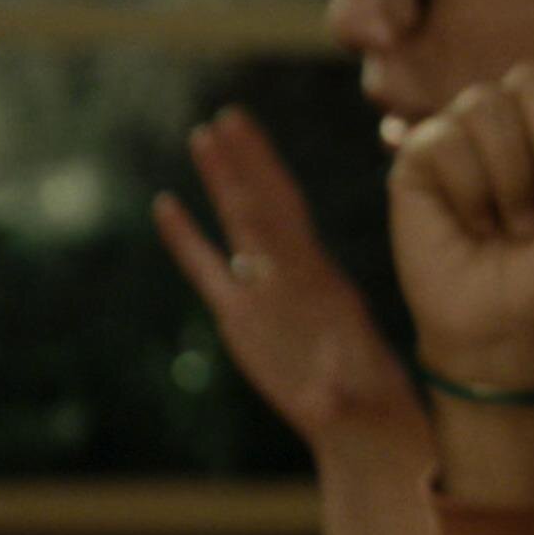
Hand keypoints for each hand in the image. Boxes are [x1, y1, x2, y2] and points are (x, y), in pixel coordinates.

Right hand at [153, 106, 420, 450]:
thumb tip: (326, 398)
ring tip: (203, 136)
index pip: (282, 218)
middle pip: (261, 207)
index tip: (246, 136)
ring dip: (222, 183)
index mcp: (319, 282)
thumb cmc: (367, 407)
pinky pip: (208, 270)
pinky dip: (187, 239)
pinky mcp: (240, 317)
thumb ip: (336, 395)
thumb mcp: (355, 401)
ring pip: (237, 227)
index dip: (263, 177)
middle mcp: (291, 276)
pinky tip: (167, 205)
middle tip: (224, 115)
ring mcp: (263, 292)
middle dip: (244, 162)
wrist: (360, 419)